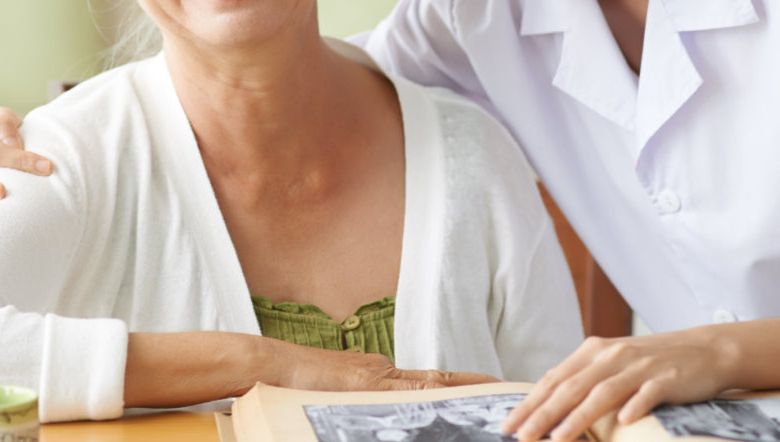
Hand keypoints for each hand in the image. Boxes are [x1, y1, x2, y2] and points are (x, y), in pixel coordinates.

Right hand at [265, 340, 497, 392]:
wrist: (267, 364)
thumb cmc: (292, 382)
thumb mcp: (332, 395)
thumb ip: (359, 402)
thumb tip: (375, 416)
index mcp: (378, 374)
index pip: (432, 382)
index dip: (464, 386)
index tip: (492, 390)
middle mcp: (384, 371)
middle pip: (440, 381)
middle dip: (477, 388)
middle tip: (512, 392)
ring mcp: (377, 377)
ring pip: (433, 386)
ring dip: (467, 391)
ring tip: (500, 398)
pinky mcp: (367, 385)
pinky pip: (409, 393)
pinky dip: (436, 397)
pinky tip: (458, 403)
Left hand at [502, 332, 733, 440]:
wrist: (704, 351)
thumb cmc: (650, 362)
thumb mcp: (612, 362)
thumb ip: (582, 377)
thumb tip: (546, 400)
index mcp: (593, 351)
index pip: (554, 379)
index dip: (530, 403)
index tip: (509, 425)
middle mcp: (612, 355)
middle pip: (571, 387)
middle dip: (544, 414)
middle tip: (523, 436)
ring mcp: (640, 366)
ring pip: (603, 392)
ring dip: (579, 416)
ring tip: (559, 437)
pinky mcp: (667, 379)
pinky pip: (648, 394)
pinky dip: (635, 406)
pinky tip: (623, 422)